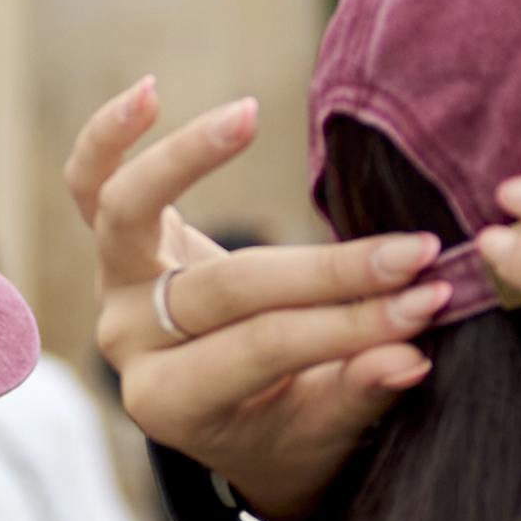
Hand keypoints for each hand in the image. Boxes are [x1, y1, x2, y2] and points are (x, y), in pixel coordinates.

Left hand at [67, 79, 442, 520]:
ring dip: (185, 159)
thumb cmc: (282, 424)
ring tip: (246, 115)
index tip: (432, 299)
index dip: (349, 325)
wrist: (224, 415)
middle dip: (326, 271)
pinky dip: (107, 136)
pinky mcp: (115, 242)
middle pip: (222, 289)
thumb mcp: (319, 431)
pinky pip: (88, 183)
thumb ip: (355, 393)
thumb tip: (410, 356)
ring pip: (124, 213)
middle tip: (417, 250)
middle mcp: (127, 343)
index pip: (265, 348)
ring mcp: (113, 287)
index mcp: (170, 403)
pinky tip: (152, 89)